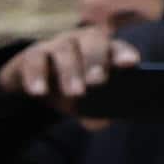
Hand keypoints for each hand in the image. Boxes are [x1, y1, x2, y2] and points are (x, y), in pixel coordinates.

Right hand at [0, 24, 133, 123]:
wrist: (35, 85)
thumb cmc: (70, 91)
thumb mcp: (84, 103)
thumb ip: (96, 112)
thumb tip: (101, 123)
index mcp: (103, 51)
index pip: (118, 48)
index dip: (124, 54)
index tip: (130, 64)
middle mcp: (82, 41)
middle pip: (92, 41)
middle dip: (96, 61)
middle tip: (98, 82)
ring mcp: (56, 45)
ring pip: (65, 50)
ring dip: (70, 72)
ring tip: (75, 93)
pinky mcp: (32, 55)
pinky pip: (35, 60)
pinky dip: (37, 76)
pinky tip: (39, 92)